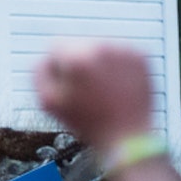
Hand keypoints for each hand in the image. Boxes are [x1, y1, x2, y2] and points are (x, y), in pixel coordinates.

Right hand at [34, 42, 151, 152]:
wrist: (127, 136)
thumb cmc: (88, 123)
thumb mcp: (48, 102)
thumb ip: (39, 74)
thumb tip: (45, 59)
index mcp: (77, 57)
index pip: (56, 46)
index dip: (55, 66)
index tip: (63, 82)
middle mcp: (102, 47)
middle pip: (78, 44)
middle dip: (77, 63)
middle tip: (83, 89)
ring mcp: (124, 50)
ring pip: (99, 47)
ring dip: (96, 63)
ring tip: (100, 89)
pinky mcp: (141, 56)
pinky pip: (119, 54)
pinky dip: (115, 66)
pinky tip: (115, 87)